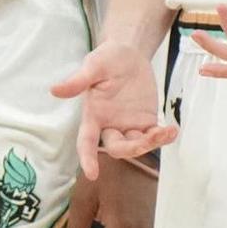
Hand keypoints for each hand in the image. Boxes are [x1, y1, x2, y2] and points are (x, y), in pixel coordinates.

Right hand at [50, 38, 175, 175]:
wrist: (129, 53)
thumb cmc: (107, 59)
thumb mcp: (93, 65)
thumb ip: (78, 81)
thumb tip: (54, 90)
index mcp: (93, 115)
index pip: (86, 141)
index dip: (87, 157)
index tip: (92, 174)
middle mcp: (109, 124)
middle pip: (117, 148)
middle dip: (132, 148)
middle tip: (149, 137)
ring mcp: (128, 124)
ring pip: (137, 145)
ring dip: (151, 143)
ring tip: (166, 131)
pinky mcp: (145, 120)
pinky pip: (154, 136)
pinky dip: (163, 137)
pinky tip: (172, 130)